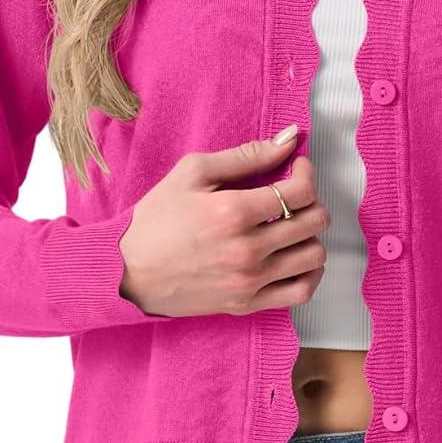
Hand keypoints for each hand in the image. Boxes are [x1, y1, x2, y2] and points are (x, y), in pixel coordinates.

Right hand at [118, 128, 330, 317]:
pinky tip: (296, 258)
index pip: (300, 191)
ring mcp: (249, 280)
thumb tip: (289, 138)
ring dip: (311, 236)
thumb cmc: (156, 219)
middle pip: (313, 222)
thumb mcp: (192, 173)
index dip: (307, 174)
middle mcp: (247, 249)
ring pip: (314, 256)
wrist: (128, 272)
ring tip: (293, 226)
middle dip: (312, 201)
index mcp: (233, 211)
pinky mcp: (247, 304)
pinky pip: (301, 292)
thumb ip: (246, 155)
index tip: (296, 170)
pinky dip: (310, 274)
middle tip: (294, 196)